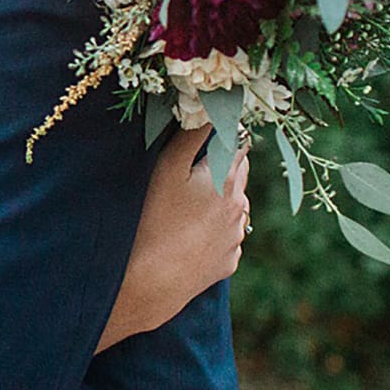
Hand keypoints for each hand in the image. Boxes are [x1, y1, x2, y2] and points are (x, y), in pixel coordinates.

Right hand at [96, 126, 249, 351]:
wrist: (150, 282)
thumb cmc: (153, 219)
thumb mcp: (168, 168)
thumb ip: (192, 135)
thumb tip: (211, 107)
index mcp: (228, 181)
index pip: (238, 146)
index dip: (224, 137)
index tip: (208, 135)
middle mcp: (240, 209)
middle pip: (238, 176)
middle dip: (221, 169)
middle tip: (189, 173)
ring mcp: (235, 239)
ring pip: (235, 209)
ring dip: (219, 202)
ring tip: (184, 209)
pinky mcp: (227, 264)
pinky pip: (227, 239)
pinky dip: (213, 232)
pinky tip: (187, 236)